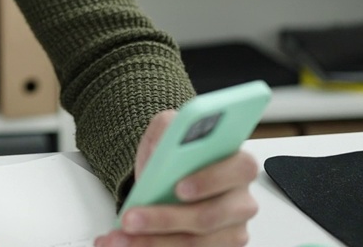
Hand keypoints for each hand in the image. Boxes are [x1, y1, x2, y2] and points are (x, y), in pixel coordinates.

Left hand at [95, 110, 259, 246]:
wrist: (166, 181)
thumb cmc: (175, 158)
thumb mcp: (167, 131)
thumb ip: (169, 127)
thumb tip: (167, 139)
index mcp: (237, 164)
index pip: (239, 169)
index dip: (210, 179)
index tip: (178, 188)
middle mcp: (240, 200)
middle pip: (209, 216)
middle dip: (165, 219)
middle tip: (131, 218)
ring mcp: (231, 230)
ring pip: (195, 242)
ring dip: (152, 241)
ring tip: (122, 235)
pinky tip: (129, 243)